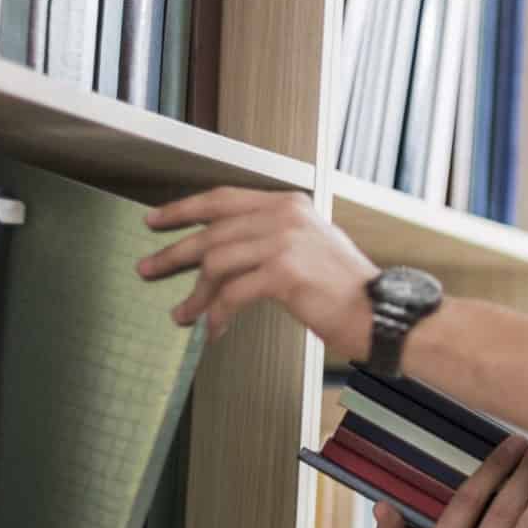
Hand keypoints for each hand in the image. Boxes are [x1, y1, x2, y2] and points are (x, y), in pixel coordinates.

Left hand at [136, 188, 379, 355]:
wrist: (380, 311)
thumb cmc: (344, 287)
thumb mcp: (308, 246)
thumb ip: (270, 237)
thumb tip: (220, 252)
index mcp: (289, 204)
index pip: (223, 199)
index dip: (183, 209)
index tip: (155, 220)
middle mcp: (286, 215)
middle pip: (212, 230)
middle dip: (173, 253)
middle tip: (147, 269)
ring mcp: (285, 241)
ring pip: (216, 262)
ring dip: (194, 293)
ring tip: (183, 313)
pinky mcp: (284, 272)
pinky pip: (233, 294)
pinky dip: (217, 314)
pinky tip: (213, 329)